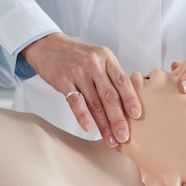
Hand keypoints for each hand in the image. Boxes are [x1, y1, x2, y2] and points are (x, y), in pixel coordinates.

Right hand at [22, 33, 141, 146]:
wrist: (49, 46)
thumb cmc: (77, 56)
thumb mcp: (98, 58)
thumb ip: (111, 76)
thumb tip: (126, 103)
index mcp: (107, 58)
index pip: (122, 81)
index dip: (130, 99)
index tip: (136, 115)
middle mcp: (94, 64)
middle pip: (110, 95)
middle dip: (118, 119)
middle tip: (124, 136)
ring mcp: (78, 73)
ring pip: (94, 102)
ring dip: (103, 124)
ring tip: (110, 139)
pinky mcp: (63, 81)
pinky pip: (75, 102)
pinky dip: (83, 117)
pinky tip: (89, 128)